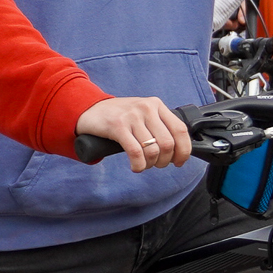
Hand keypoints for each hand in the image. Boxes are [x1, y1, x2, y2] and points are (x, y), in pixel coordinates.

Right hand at [75, 95, 191, 172]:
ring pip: (153, 149)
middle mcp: (146, 108)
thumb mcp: (141, 113)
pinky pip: (136, 152)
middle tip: (158, 165)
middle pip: (167, 143)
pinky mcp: (118, 126)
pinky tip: (136, 167)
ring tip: (144, 165)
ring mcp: (132, 116)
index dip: (184, 150)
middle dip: (165, 161)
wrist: (89, 109)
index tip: (179, 162)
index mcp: (156, 105)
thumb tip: (177, 149)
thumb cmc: (118, 116)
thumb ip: (158, 124)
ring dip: (151, 164)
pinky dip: (139, 165)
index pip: (180, 130)